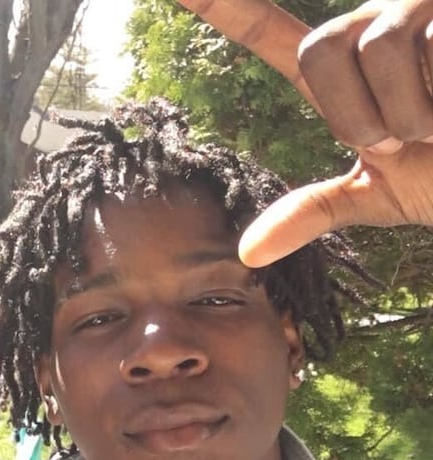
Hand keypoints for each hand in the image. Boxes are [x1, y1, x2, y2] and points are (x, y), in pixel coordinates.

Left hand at [174, 0, 432, 265]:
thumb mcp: (375, 196)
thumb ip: (312, 211)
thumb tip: (246, 253)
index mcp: (345, 72)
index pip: (272, 33)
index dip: (227, 9)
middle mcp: (380, 25)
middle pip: (320, 48)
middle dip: (356, 111)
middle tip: (400, 138)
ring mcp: (424, 10)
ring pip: (380, 46)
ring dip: (411, 108)